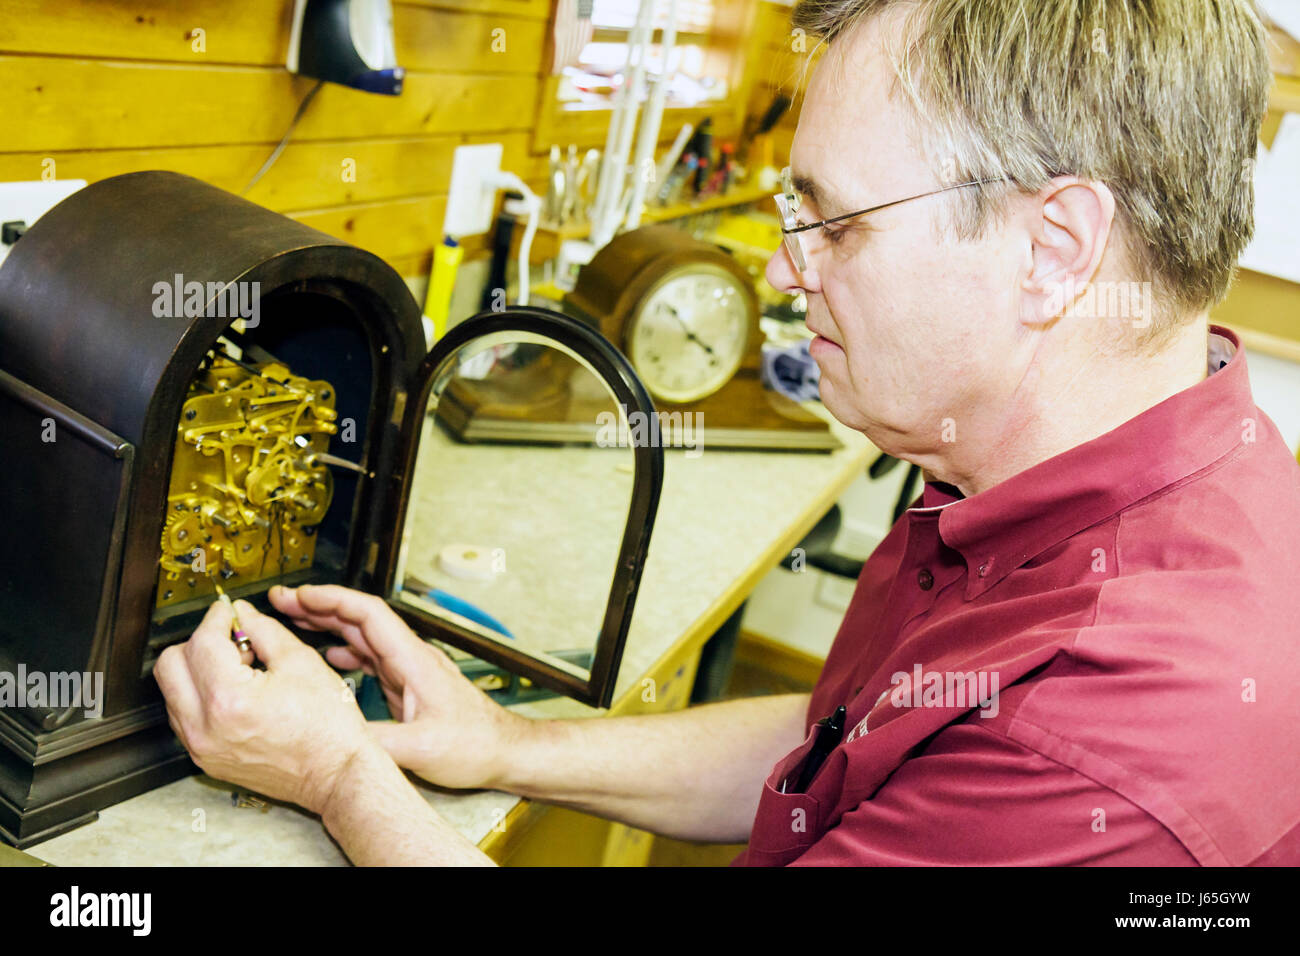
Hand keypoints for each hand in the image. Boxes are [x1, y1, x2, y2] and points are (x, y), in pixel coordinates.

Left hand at [154, 598, 378, 815]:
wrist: (335, 773)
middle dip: (199, 643)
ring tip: (239, 669)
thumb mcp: (302, 663)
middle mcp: (206, 727)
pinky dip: (202, 697)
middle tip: (231, 639)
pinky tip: (236, 693)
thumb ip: (265, 631)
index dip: (217, 618)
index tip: (229, 612)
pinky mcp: (205, 759)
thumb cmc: (328, 727)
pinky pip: (184, 717)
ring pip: (171, 692)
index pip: (202, 642)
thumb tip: (243, 614)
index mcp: (230, 699)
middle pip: (170, 665)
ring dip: (198, 670)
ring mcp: (202, 747)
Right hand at [268, 584, 531, 789]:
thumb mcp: (423, 748)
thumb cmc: (476, 744)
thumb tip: (335, 737)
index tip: (299, 596)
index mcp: (413, 660)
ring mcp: (409, 670)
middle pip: (360, 619)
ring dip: (327, 626)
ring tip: (292, 622)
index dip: (331, 600)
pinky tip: (326, 659)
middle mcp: (410, 658)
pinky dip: (343, 653)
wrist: (504, 751)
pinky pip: (369, 659)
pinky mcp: (408, 686)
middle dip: (319, 605)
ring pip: (362, 637)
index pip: (368, 614)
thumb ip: (378, 742)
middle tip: (281, 601)